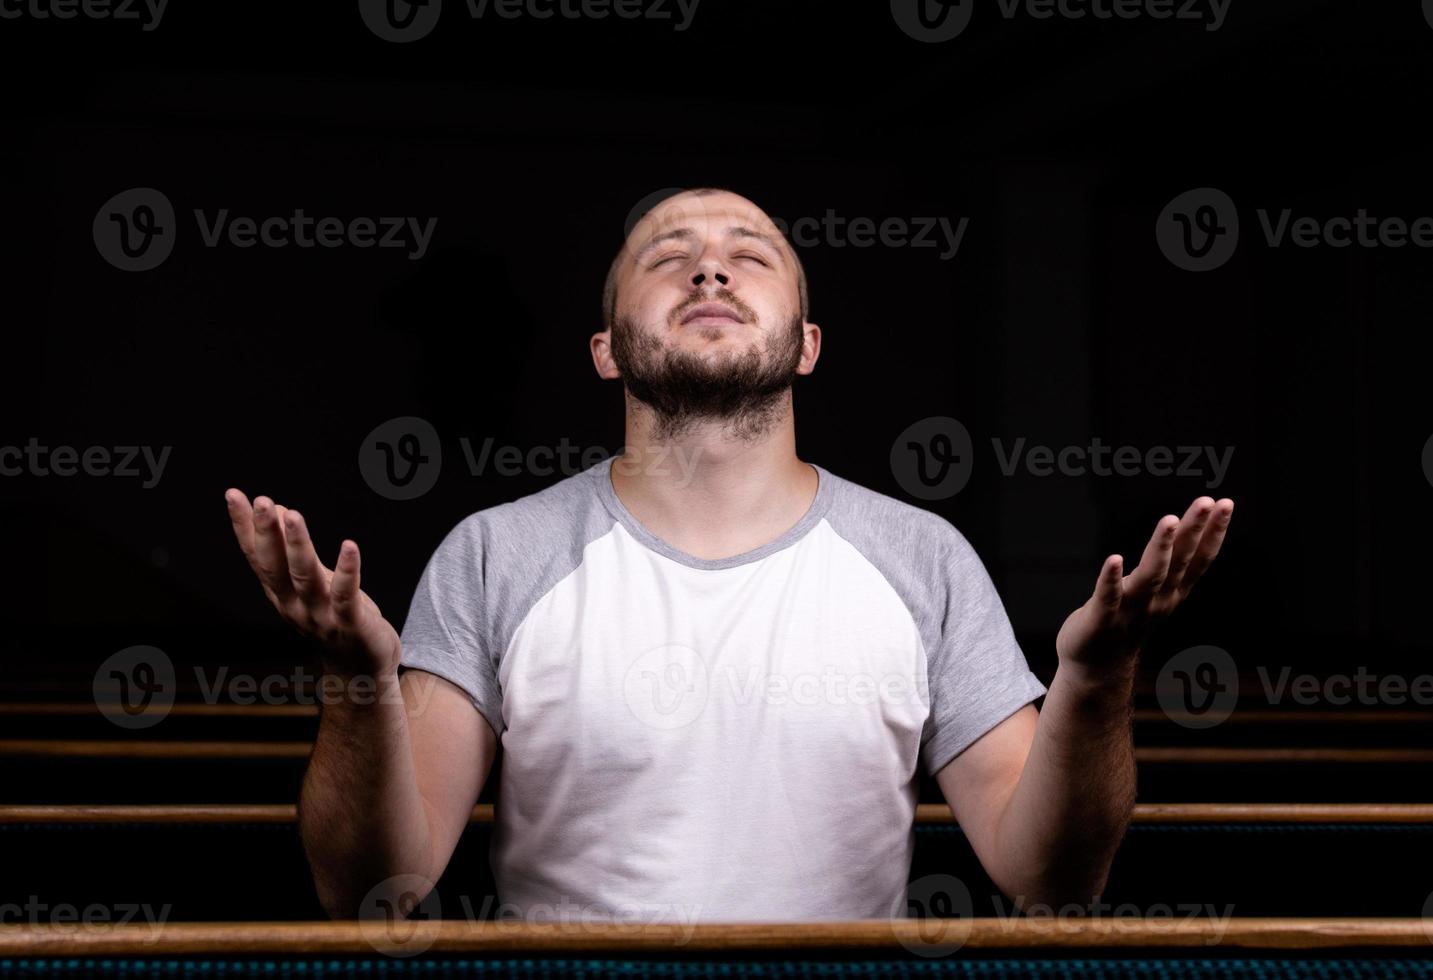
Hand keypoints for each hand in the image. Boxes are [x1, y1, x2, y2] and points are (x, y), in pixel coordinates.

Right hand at [224, 489, 400, 678]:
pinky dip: (347, 570)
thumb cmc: (332, 619)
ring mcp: (320, 617)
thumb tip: (277, 508)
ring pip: (305, 577)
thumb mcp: (308, 582)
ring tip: (292, 514)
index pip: (256, 556)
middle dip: (266, 533)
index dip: (243, 526)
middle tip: (260, 500)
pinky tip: (349, 545)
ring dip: (298, 545)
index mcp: (280, 594)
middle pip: (274, 566)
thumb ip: (291, 551)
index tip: (233, 495)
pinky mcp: (350, 624)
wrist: (359, 672)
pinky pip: (346, 595)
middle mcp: (293, 605)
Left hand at [1056, 496, 1233, 672]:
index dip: (1213, 532)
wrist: (1099, 668)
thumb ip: (1171, 565)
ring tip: (1170, 520)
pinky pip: (1107, 598)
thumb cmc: (1128, 621)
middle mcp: (1158, 600)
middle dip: (1195, 530)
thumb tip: (1185, 525)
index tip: (1225, 503)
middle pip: (1181, 562)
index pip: (1199, 559)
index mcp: (1172, 592)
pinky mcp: (1101, 620)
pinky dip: (1111, 579)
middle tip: (1208, 501)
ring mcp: (1131, 611)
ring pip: (1151, 576)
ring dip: (1162, 548)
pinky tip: (1114, 558)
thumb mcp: (1157, 592)